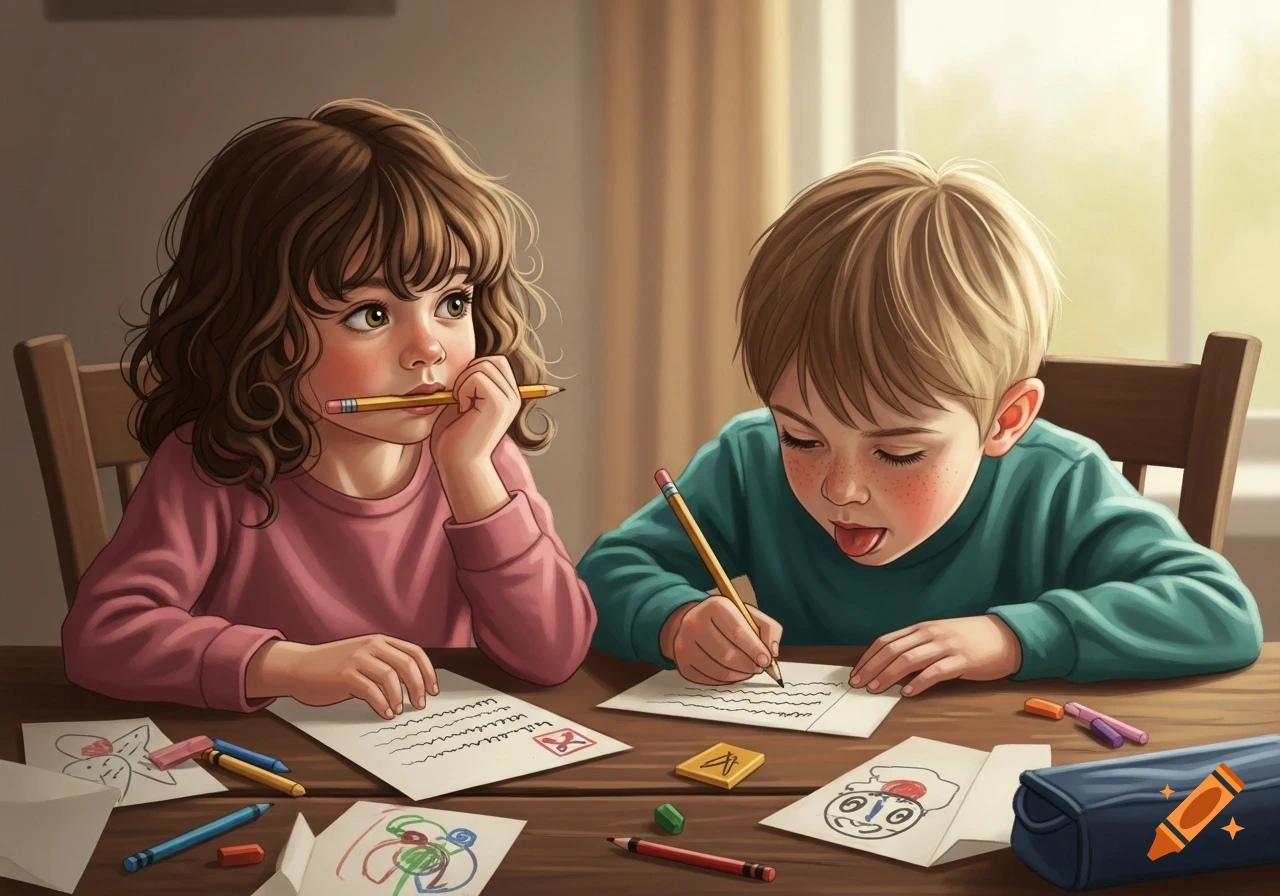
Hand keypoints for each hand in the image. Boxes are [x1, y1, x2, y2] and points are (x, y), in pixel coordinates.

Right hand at [245, 635, 438, 718]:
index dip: (428, 672)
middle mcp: (370, 646)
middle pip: (407, 664)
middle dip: (418, 686)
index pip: (415, 652)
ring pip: (390, 676)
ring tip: (399, 709)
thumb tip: (412, 684)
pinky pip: (371, 690)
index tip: (433, 689)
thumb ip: (384, 663)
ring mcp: (357, 659)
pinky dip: (382, 703)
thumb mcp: (363, 656)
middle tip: (420, 703)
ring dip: (399, 697)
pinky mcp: (344, 675)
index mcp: (379, 641)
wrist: (299, 666)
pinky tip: (384, 712)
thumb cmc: (332, 665)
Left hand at [430, 355, 520, 476]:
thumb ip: (470, 382)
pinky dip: (463, 389)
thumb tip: (467, 361)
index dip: (474, 370)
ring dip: (464, 382)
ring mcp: (509, 400)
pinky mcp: (499, 404)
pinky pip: (477, 377)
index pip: (496, 362)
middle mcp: (513, 397)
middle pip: (493, 360)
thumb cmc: (454, 437)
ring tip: (461, 405)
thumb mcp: (463, 402)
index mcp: (508, 397)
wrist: (457, 463)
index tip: (463, 395)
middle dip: (470, 372)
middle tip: (460, 398)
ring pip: (484, 366)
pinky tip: (463, 409)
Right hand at [660, 595, 782, 684]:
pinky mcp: (683, 664)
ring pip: (720, 670)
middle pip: (727, 654)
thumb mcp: (748, 614)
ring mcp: (685, 645)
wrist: (692, 622)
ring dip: (740, 674)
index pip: (737, 632)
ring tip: (748, 669)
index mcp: (714, 606)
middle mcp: (694, 623)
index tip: (766, 660)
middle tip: (759, 667)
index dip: (754, 649)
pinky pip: (710, 680)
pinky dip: (727, 680)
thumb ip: (768, 628)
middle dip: (749, 665)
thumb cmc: (726, 620)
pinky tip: (733, 672)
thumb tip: (773, 652)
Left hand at [850, 615, 1022, 696]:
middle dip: (872, 668)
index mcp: (922, 628)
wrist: (1006, 636)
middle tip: (859, 684)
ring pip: (909, 659)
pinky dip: (919, 683)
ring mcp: (946, 646)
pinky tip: (908, 692)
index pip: (886, 640)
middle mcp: (931, 634)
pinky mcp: (962, 660)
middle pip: (893, 650)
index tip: (856, 672)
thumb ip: (918, 646)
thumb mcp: (939, 636)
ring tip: (876, 689)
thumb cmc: (970, 639)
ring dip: (889, 675)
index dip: (869, 657)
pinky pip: (936, 672)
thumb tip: (890, 666)